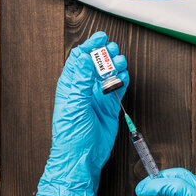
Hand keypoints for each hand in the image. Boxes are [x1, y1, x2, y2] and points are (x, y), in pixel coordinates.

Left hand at [33, 31, 128, 195]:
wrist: (82, 157)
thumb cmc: (71, 135)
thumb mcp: (73, 104)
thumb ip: (80, 79)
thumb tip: (81, 56)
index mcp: (71, 85)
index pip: (80, 59)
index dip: (89, 46)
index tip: (100, 37)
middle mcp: (84, 89)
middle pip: (96, 64)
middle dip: (105, 54)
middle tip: (112, 50)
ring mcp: (98, 97)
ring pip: (109, 74)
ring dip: (116, 66)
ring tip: (121, 63)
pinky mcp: (110, 106)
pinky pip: (119, 88)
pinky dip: (123, 80)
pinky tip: (125, 76)